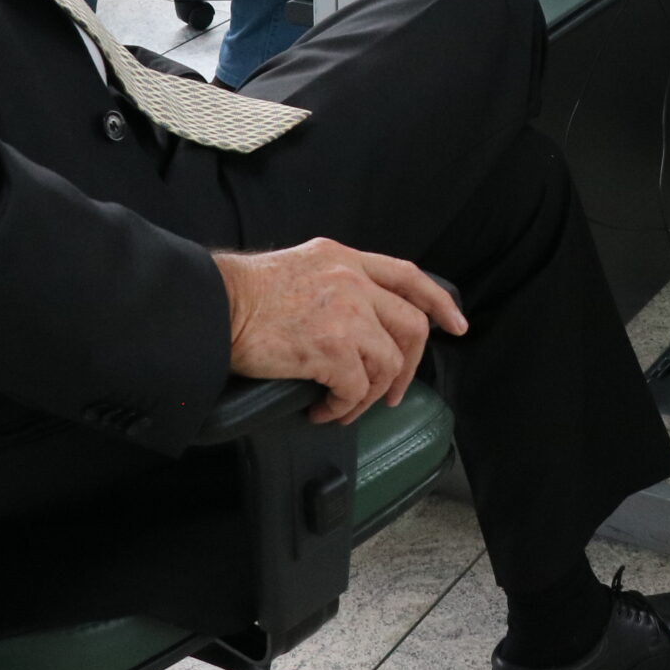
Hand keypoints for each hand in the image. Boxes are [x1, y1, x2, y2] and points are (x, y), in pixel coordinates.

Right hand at [213, 239, 468, 424]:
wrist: (213, 306)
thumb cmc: (243, 295)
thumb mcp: (301, 268)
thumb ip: (335, 284)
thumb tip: (355, 323)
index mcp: (345, 259)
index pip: (408, 276)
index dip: (438, 302)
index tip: (455, 324)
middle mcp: (352, 281)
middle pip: (411, 325)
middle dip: (410, 366)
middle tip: (394, 391)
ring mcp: (346, 314)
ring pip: (387, 363)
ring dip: (369, 395)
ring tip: (344, 406)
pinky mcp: (331, 347)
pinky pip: (357, 388)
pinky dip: (343, 407)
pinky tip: (323, 410)